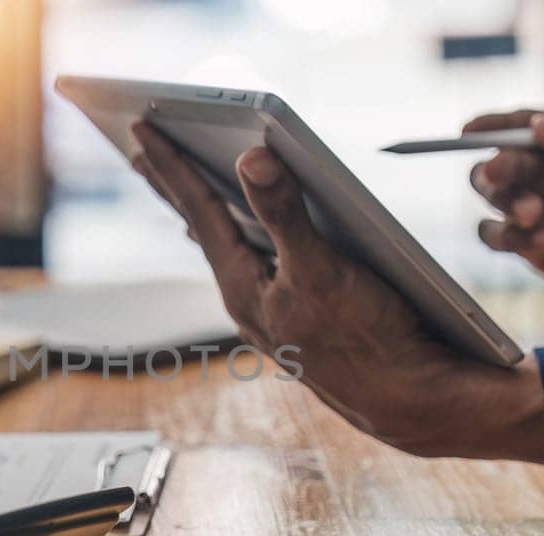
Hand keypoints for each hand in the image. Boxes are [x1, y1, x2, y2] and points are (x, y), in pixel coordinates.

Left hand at [130, 122, 543, 462]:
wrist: (404, 400)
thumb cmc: (368, 339)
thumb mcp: (323, 269)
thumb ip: (285, 213)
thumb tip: (251, 158)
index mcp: (242, 286)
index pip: (198, 210)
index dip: (170, 164)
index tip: (140, 127)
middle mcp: (247, 299)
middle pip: (201, 227)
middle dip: (171, 184)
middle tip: (138, 146)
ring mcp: (270, 310)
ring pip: (225, 246)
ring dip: (203, 209)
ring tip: (179, 184)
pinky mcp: (296, 316)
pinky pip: (253, 262)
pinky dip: (240, 233)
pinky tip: (243, 234)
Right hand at [466, 102, 543, 325]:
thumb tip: (542, 125)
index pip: (524, 124)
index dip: (495, 124)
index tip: (472, 130)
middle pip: (502, 160)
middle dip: (499, 166)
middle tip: (500, 173)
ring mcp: (536, 206)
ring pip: (494, 195)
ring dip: (505, 200)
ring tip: (535, 212)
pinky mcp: (530, 244)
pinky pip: (497, 236)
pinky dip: (506, 236)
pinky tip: (541, 239)